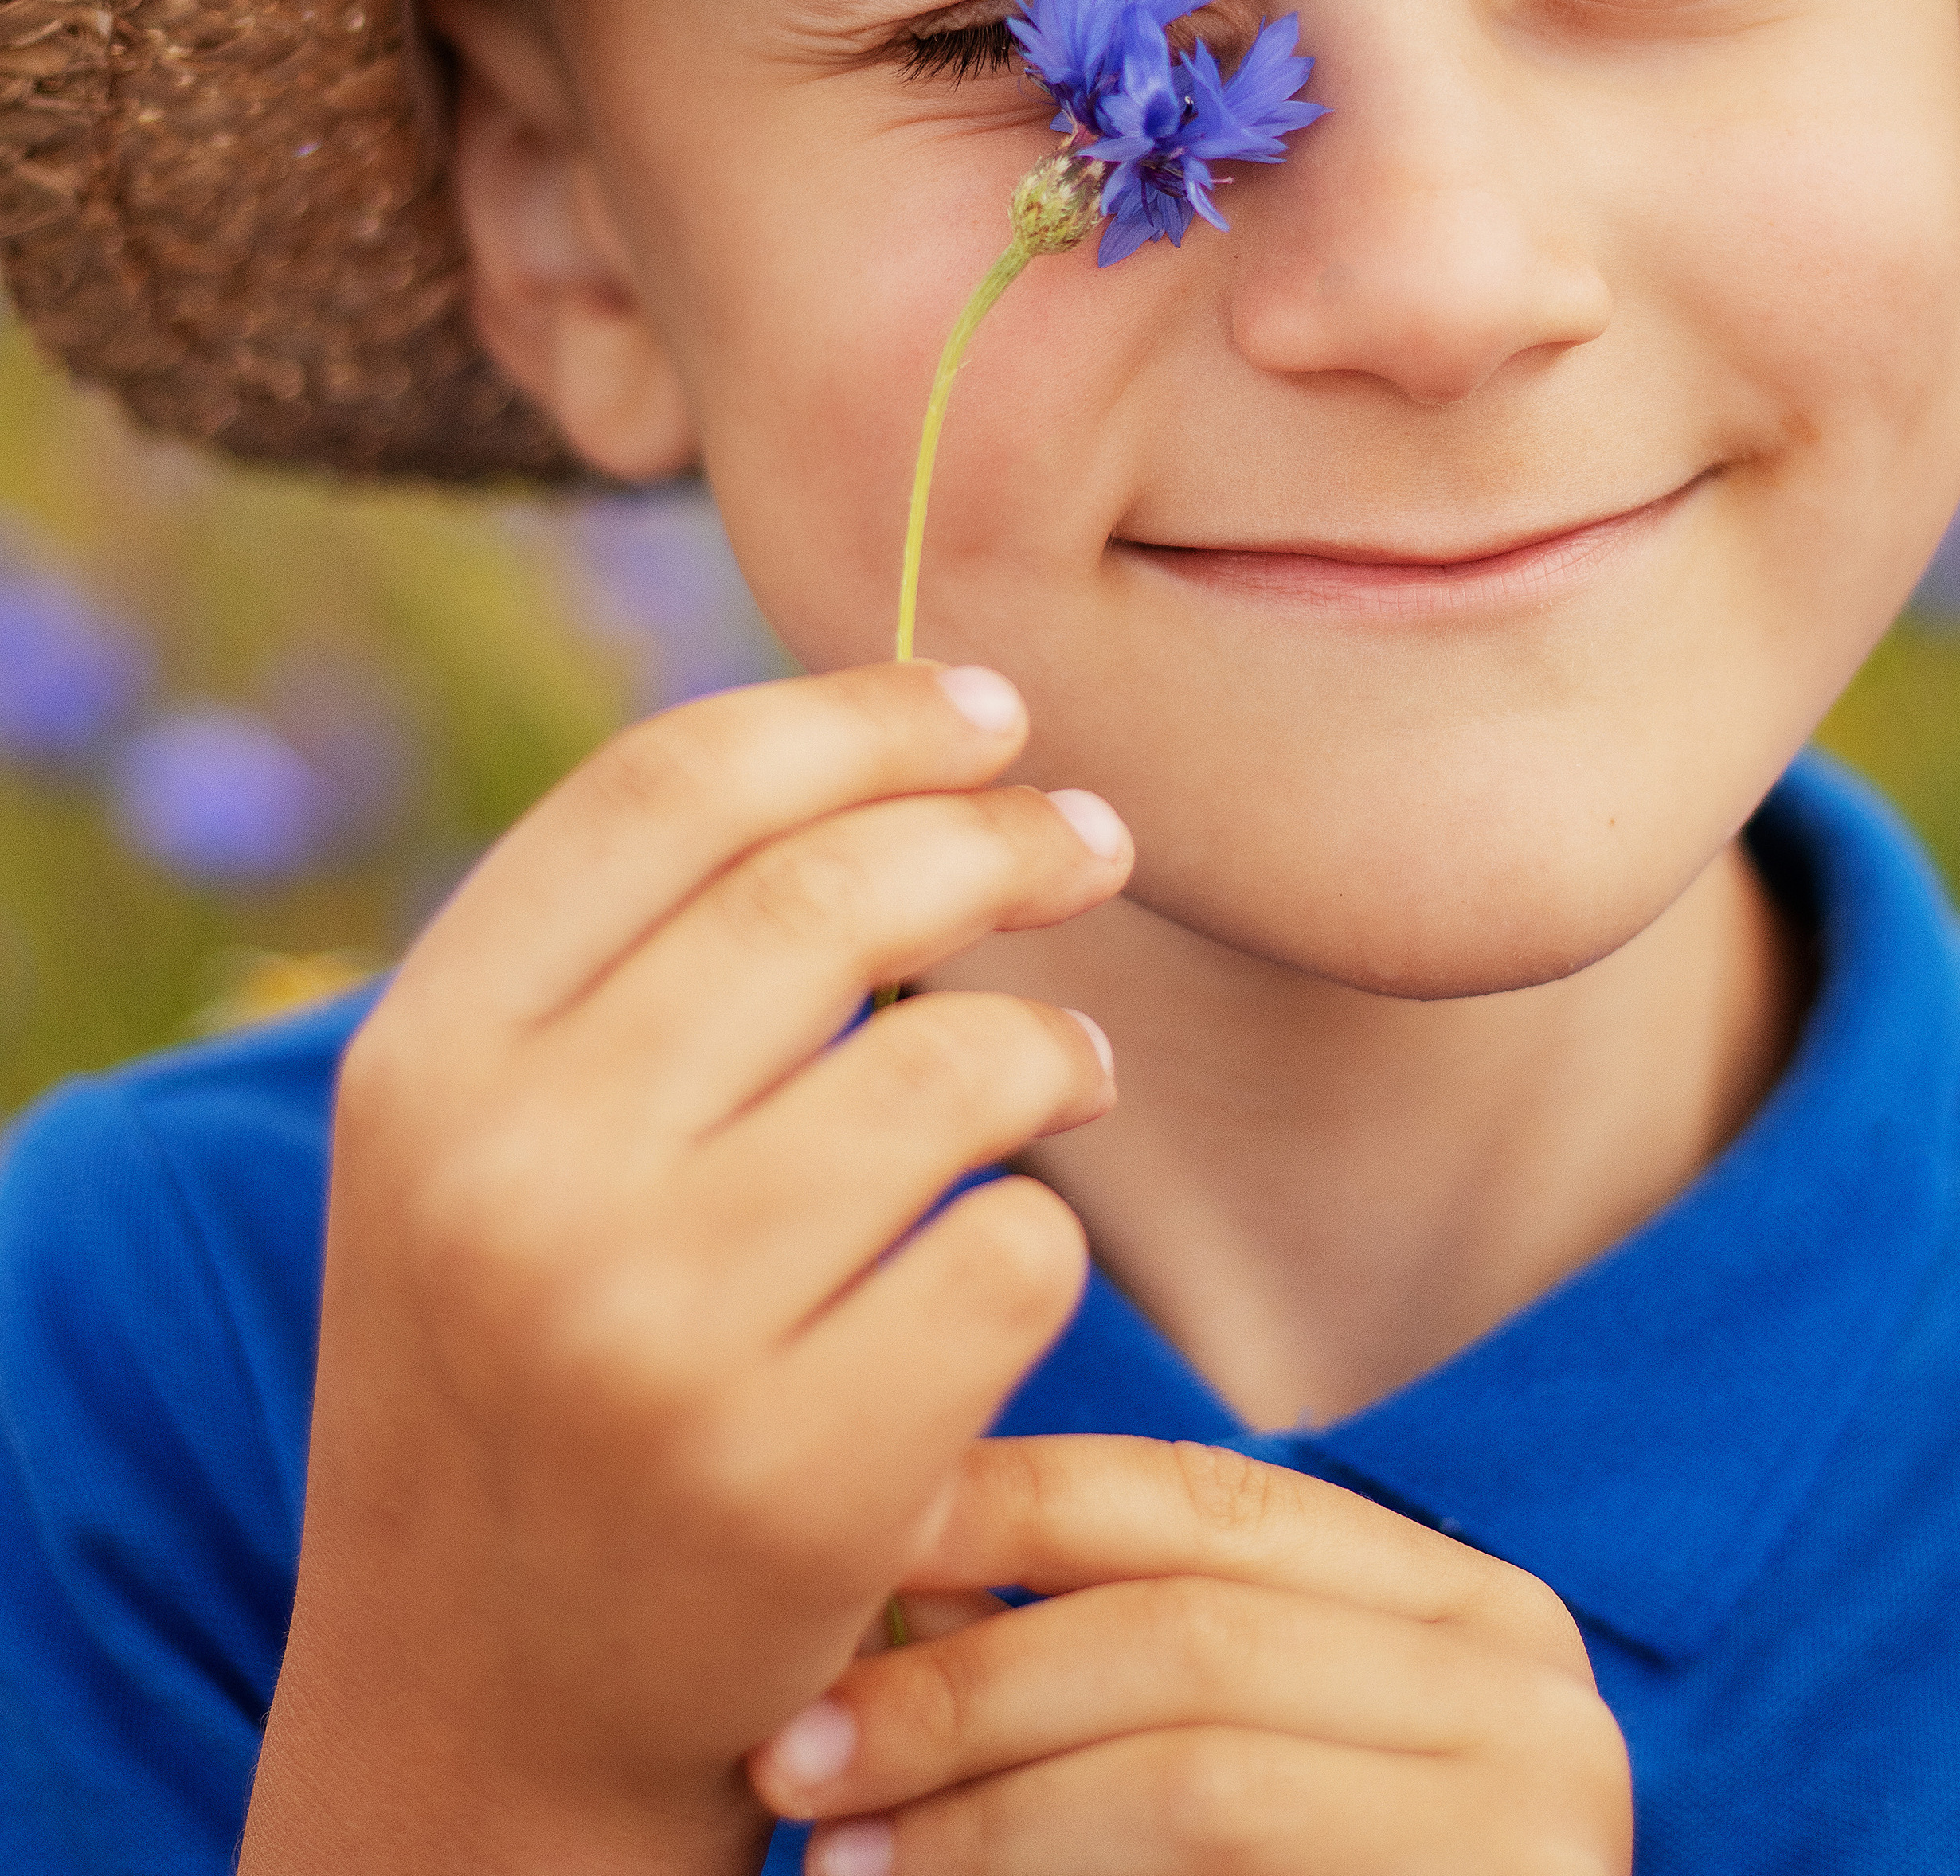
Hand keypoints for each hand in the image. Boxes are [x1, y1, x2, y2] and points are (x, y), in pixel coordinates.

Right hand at [239, 664, 1128, 1875]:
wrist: (480, 1695)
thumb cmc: (518, 1351)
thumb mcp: (479, 1136)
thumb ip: (621, 945)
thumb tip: (887, 736)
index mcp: (424, 1059)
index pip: (672, 786)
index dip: (859, 714)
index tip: (986, 707)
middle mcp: (516, 1180)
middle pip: (829, 893)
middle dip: (1004, 836)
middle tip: (1091, 840)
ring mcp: (654, 1336)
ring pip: (955, 1064)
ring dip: (1051, 1039)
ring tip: (1066, 1065)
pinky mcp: (799, 1478)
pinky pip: (1015, 1254)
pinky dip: (1040, 1226)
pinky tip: (1008, 1245)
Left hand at [751, 1436, 1631, 1874]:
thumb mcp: (1236, 1752)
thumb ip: (1102, 1663)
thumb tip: (888, 1575)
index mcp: (1462, 1605)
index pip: (1198, 1497)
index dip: (1005, 1501)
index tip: (841, 1544)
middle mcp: (1527, 1683)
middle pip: (1182, 1626)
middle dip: (963, 1680)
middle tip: (796, 1743)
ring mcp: (1536, 1815)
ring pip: (1192, 1766)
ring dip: (981, 1809)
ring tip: (834, 1855)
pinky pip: (1227, 1861)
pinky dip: (1045, 1874)